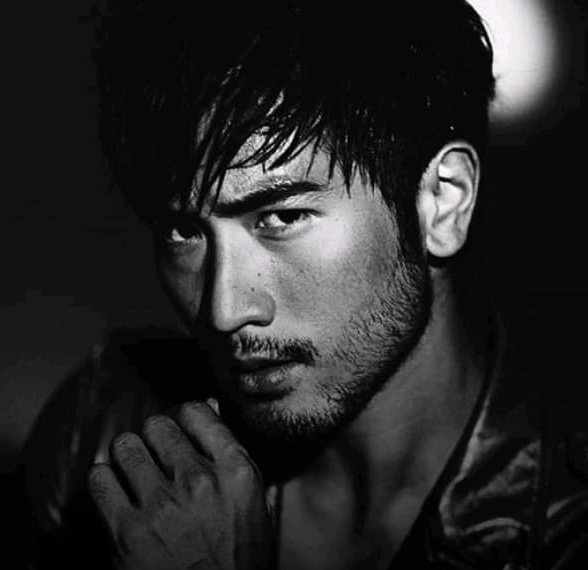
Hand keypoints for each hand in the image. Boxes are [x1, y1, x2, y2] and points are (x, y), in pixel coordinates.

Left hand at [87, 400, 274, 569]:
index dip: (183, 417)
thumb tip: (208, 406)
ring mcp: (162, 505)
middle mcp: (200, 481)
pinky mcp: (127, 531)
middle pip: (158, 426)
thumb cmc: (236, 557)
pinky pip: (100, 478)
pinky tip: (114, 491)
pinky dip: (103, 480)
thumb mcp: (249, 501)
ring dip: (127, 456)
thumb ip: (229, 452)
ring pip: (125, 446)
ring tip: (133, 472)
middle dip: (153, 438)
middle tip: (154, 456)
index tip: (177, 429)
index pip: (197, 413)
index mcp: (235, 472)